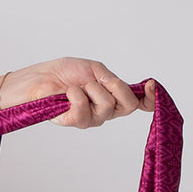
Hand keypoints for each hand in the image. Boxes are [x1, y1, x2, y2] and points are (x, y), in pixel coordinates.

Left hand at [5, 58, 155, 127]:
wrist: (42, 77)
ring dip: (92, 89)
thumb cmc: (65, 72)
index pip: (139, 104)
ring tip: (78, 86)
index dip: (150, 98)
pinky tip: (68, 92)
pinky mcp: (75, 122)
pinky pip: (85, 109)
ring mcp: (92, 118)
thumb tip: (121, 86)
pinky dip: (76, 95)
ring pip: (108, 105)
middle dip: (117, 87)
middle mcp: (106, 110)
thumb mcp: (94, 69)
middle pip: (129, 106)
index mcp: (114, 97)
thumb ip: (110, 79)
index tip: (150, 84)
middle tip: (100, 80)